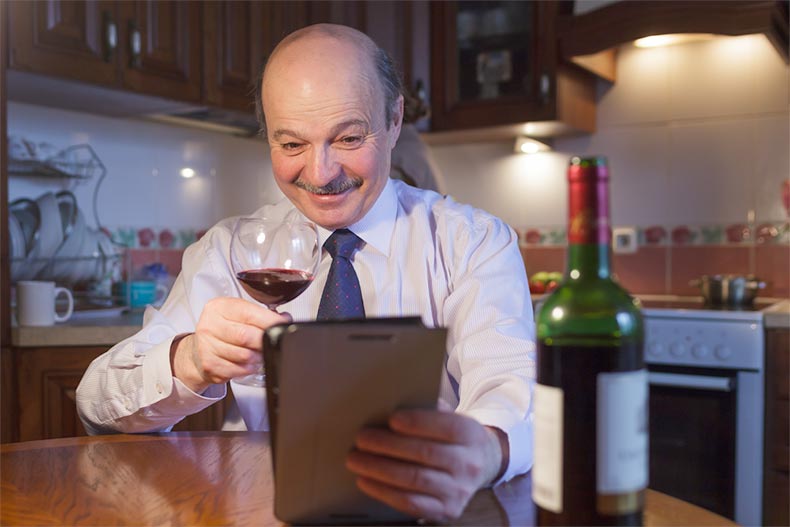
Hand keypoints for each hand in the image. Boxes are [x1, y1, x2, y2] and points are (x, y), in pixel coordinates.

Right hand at [171, 297, 290, 392]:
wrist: (198, 350)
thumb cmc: (223, 329)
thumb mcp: (236, 313)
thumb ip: (259, 314)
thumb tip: (284, 319)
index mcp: (219, 307)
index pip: (249, 313)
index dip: (270, 320)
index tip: (282, 324)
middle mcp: (210, 325)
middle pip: (246, 336)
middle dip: (264, 341)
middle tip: (270, 342)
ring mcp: (207, 347)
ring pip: (244, 355)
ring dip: (258, 356)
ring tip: (259, 352)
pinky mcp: (210, 365)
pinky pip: (239, 370)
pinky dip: (249, 368)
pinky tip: (249, 363)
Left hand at [345, 409, 502, 521]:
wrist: (481, 464)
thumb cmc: (453, 436)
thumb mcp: (450, 417)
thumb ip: (428, 410)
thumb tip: (390, 404)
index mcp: (472, 434)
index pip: (447, 427)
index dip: (419, 422)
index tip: (392, 419)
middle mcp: (469, 464)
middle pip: (426, 453)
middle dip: (389, 445)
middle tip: (362, 438)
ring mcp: (459, 491)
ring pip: (415, 480)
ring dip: (380, 469)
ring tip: (356, 460)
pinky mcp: (446, 510)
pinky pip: (411, 504)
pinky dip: (384, 492)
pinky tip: (366, 481)